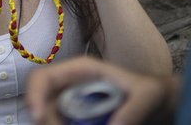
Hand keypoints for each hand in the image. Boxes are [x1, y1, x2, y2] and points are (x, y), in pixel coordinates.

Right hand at [26, 56, 174, 124]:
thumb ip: (134, 109)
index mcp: (79, 71)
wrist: (156, 105)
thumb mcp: (148, 95)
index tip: (39, 117)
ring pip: (48, 120)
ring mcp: (70, 106)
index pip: (43, 77)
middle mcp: (69, 87)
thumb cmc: (151, 92)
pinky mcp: (75, 121)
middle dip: (48, 123)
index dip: (35, 95)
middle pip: (41, 107)